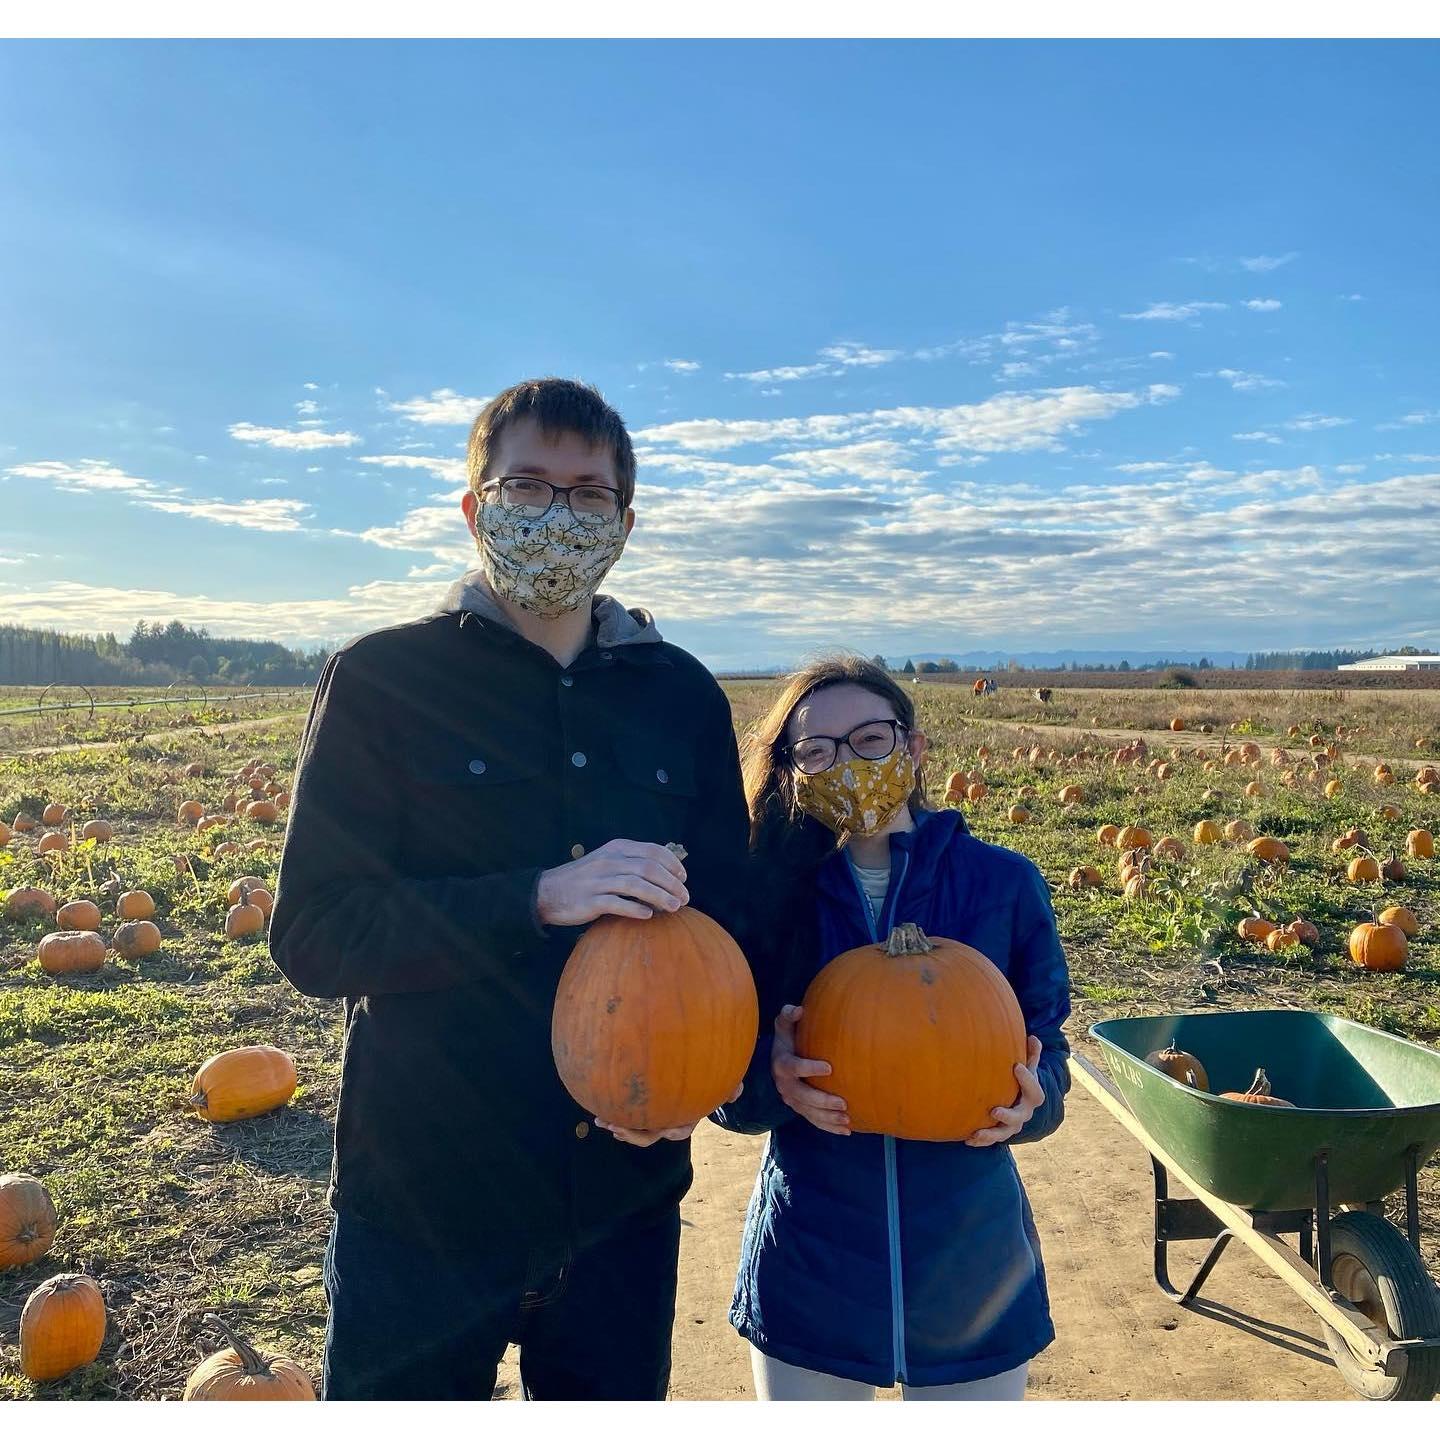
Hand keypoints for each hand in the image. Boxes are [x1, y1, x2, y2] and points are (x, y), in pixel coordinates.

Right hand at [536, 839, 688, 926]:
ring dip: (659, 896)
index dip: (673, 864)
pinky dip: (635, 909)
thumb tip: (666, 874)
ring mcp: (598, 880)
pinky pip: (617, 904)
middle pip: (649, 868)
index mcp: (616, 848)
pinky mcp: (590, 901)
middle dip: (671, 883)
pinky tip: (648, 915)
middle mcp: (609, 861)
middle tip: (685, 898)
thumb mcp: (607, 860)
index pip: (652, 850)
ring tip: (674, 907)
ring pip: (636, 885)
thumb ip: (632, 862)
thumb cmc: (585, 878)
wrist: (548, 891)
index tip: (684, 878)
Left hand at [597, 1083, 742, 1146]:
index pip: (678, 1131)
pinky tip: (603, 1111)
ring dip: (618, 1127)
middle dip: (632, 1135)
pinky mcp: (642, 1106)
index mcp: (685, 1117)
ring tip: (601, 1121)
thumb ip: (729, 1087)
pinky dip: (616, 1115)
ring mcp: (654, 1114)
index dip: (669, 1132)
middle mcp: (667, 1120)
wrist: (696, 1068)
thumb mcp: (721, 1080)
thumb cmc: (708, 1076)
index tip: (663, 1129)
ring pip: (635, 1129)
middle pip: (650, 1135)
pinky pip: (628, 1116)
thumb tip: (736, 1093)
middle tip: (615, 1128)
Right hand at [772, 1005, 850, 1135]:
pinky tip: (847, 1130)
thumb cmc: (788, 1037)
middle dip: (821, 1101)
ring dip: (827, 1118)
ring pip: (808, 1112)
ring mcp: (791, 1099)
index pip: (794, 1067)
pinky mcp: (799, 1108)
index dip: (809, 1068)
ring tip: (847, 1119)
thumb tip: (799, 1009)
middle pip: (801, 1096)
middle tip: (842, 1103)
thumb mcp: (784, 1025)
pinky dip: (828, 1127)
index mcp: (781, 1063)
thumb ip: (789, 1015)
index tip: (829, 1067)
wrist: (779, 1058)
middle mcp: (784, 1084)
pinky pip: (813, 1120)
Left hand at [965, 1035, 1044, 1146]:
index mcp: (1032, 1098)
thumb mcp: (1028, 1067)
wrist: (1018, 1100)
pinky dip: (980, 1141)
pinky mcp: (999, 1132)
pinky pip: (991, 1140)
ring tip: (977, 1132)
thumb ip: (1031, 1054)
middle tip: (994, 1110)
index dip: (1027, 1079)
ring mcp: (1012, 1126)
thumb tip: (1033, 1037)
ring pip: (1004, 1133)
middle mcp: (1023, 1114)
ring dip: (990, 1134)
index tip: (1016, 1066)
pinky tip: (967, 1139)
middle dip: (1008, 1115)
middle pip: (1019, 1118)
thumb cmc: (1020, 1080)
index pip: (1035, 1091)